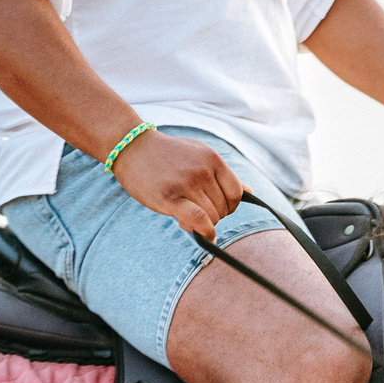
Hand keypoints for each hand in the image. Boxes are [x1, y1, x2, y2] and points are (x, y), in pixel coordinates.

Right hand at [111, 131, 244, 236]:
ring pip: (212, 217)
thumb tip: (250, 192)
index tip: (217, 208)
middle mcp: (203, 170)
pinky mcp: (170, 198)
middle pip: (224, 208)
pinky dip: (206, 232)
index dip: (230, 207)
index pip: (236, 194)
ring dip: (204, 224)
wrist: (132, 147)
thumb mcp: (200, 154)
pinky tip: (204, 235)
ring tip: (186, 217)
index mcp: (213, 159)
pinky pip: (199, 220)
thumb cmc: (168, 154)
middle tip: (195, 211)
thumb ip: (223, 174)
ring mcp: (187, 183)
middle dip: (215, 216)